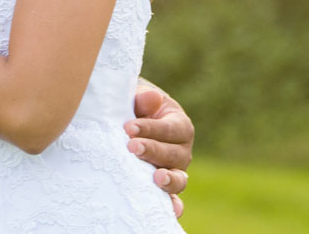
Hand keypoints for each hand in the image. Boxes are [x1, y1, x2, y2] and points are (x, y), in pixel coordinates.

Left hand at [126, 83, 192, 217]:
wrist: (126, 126)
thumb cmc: (133, 109)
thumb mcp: (137, 97)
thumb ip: (144, 98)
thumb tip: (153, 98)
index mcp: (179, 125)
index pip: (170, 128)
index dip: (150, 128)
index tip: (128, 127)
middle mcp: (182, 150)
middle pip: (174, 154)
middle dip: (153, 151)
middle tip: (131, 147)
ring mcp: (175, 171)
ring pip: (178, 178)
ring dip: (168, 179)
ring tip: (155, 178)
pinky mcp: (165, 187)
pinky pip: (172, 199)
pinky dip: (174, 206)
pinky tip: (171, 211)